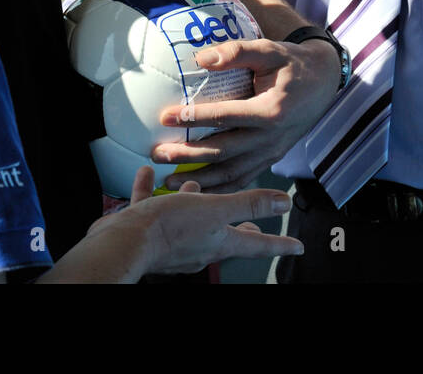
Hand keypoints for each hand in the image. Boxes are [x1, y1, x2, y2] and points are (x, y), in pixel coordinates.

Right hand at [85, 166, 301, 276]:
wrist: (125, 243)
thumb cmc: (171, 227)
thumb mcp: (215, 209)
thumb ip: (248, 203)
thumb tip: (284, 204)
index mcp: (219, 241)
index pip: (257, 244)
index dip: (279, 244)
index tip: (297, 247)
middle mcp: (198, 246)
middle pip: (223, 236)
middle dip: (235, 227)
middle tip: (248, 224)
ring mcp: (172, 243)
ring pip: (187, 221)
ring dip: (192, 203)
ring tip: (192, 185)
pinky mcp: (146, 233)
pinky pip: (152, 209)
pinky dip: (151, 192)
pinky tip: (147, 174)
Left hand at [150, 36, 340, 192]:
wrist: (323, 83)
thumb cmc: (292, 64)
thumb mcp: (269, 50)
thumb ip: (237, 52)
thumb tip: (201, 59)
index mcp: (271, 110)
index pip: (226, 116)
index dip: (194, 117)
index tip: (165, 117)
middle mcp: (271, 138)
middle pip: (223, 151)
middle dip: (187, 155)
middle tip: (156, 154)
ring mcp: (272, 153)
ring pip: (231, 173)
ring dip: (198, 179)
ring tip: (167, 181)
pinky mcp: (270, 160)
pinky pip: (243, 180)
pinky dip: (218, 190)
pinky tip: (195, 191)